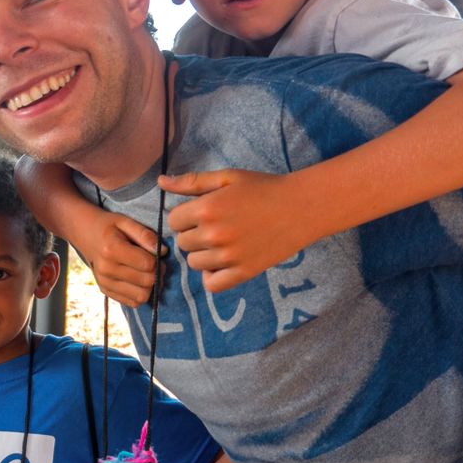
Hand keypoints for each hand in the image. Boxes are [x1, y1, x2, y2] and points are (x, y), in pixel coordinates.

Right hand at [88, 209, 165, 306]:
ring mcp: (105, 283)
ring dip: (150, 286)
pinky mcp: (106, 292)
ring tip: (148, 274)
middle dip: (157, 274)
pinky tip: (139, 282)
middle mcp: (106, 269)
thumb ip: (145, 235)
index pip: (147, 264)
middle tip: (156, 265)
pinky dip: (140, 294)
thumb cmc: (109, 227)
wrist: (86, 235)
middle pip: (146, 282)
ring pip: (142, 296)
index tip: (157, 254)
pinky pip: (133, 303)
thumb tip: (162, 252)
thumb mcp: (126, 222)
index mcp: (111, 249)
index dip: (158, 260)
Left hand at [160, 169, 304, 291]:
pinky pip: (212, 284)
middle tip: (215, 225)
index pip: (174, 221)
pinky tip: (222, 262)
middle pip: (182, 243)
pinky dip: (213, 275)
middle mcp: (214, 235)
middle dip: (193, 233)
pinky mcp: (243, 272)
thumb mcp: (227, 178)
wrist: (301, 207)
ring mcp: (229, 257)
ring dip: (202, 253)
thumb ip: (191, 182)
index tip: (202, 212)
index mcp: (207, 209)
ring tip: (222, 241)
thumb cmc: (263, 188)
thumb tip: (160, 183)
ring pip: (195, 263)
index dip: (185, 215)